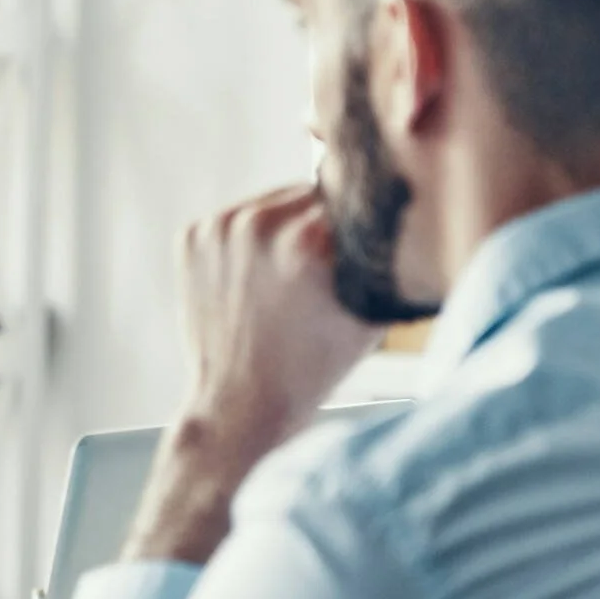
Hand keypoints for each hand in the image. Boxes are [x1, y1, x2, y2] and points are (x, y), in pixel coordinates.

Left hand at [123, 185, 380, 565]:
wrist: (241, 405)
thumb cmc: (313, 367)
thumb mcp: (370, 310)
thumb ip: (387, 257)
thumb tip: (407, 211)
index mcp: (310, 240)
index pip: (354, 197)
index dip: (362, 222)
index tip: (361, 245)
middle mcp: (261, 225)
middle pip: (312, 194)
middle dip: (323, 222)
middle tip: (321, 268)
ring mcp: (220, 228)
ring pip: (272, 202)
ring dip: (285, 226)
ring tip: (286, 278)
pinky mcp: (193, 236)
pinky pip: (236, 217)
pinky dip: (247, 240)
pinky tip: (254, 281)